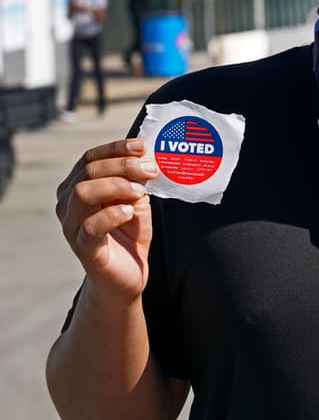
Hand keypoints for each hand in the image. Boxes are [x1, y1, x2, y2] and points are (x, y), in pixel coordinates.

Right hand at [55, 138, 159, 306]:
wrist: (128, 274)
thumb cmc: (129, 232)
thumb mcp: (135, 199)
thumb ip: (136, 179)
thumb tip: (146, 157)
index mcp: (78, 188)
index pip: (90, 159)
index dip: (115, 149)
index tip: (142, 146)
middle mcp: (68, 204)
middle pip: (88, 172)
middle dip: (122, 166)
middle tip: (150, 169)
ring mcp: (72, 226)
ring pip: (82, 193)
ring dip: (116, 185)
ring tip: (139, 191)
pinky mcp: (83, 248)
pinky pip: (90, 226)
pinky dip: (112, 214)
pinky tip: (129, 212)